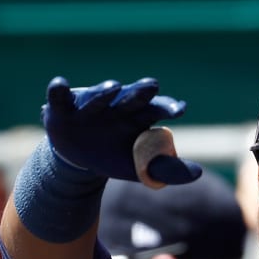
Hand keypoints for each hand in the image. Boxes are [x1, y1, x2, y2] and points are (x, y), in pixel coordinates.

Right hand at [42, 75, 203, 184]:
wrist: (79, 161)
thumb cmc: (115, 157)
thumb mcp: (141, 167)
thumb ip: (168, 170)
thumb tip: (199, 173)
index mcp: (138, 116)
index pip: (157, 108)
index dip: (167, 107)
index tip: (179, 109)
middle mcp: (116, 105)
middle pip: (131, 97)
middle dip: (141, 91)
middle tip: (152, 85)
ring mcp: (90, 105)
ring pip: (98, 96)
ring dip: (104, 92)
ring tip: (113, 88)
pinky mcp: (63, 108)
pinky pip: (59, 96)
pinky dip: (58, 90)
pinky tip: (60, 84)